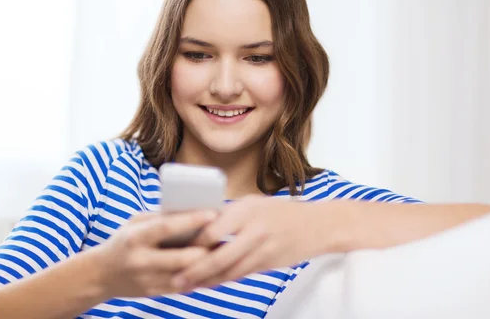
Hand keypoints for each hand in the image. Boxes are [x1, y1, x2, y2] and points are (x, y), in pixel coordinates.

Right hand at [92, 209, 216, 297]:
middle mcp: (140, 261)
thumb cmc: (123, 241)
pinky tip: (211, 268)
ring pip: (185, 275)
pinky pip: (182, 286)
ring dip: (206, 265)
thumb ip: (158, 218)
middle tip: (224, 238)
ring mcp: (147, 280)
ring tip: (222, 252)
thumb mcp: (134, 223)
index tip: (212, 213)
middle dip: (205, 249)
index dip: (191, 220)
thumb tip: (189, 208)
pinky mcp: (153, 293)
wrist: (101, 275)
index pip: (166, 227)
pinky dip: (198, 277)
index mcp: (135, 238)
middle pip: (181, 258)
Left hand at [172, 196, 320, 289]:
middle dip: (194, 270)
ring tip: (185, 286)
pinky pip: (240, 275)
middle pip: (218, 256)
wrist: (316, 225)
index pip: (211, 230)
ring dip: (205, 281)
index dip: (191, 243)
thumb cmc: (279, 211)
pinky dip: (222, 281)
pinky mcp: (268, 264)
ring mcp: (262, 250)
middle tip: (174, 278)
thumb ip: (227, 214)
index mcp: (245, 211)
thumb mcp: (252, 204)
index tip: (173, 249)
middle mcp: (254, 231)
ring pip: (228, 271)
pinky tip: (208, 284)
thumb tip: (197, 224)